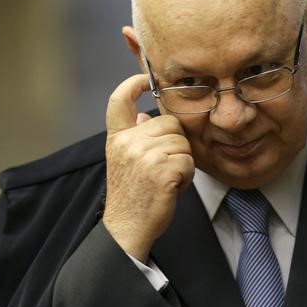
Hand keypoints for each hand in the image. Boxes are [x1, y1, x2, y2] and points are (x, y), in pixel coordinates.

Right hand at [102, 74, 194, 262]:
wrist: (126, 228)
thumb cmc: (130, 197)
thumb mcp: (124, 161)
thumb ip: (135, 136)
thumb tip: (146, 116)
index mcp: (116, 138)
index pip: (119, 100)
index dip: (132, 83)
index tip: (144, 79)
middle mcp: (128, 141)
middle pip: (169, 122)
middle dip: (175, 143)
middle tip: (163, 168)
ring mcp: (145, 154)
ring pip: (182, 142)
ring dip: (182, 161)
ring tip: (166, 180)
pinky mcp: (163, 168)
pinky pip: (189, 160)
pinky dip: (186, 176)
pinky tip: (172, 188)